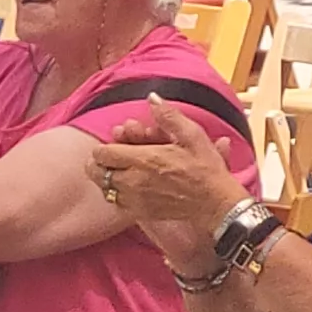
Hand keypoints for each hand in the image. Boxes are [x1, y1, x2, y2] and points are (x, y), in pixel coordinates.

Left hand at [90, 96, 251, 261]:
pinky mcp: (141, 213)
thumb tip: (152, 98)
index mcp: (143, 159)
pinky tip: (130, 188)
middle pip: (96, 172)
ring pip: (104, 189)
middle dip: (100, 162)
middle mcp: (133, 181)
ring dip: (107, 178)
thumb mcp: (192, 135)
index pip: (102, 153)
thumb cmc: (205, 169)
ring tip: (119, 171)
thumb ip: (168, 116)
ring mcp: (135, 199)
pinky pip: (117, 203)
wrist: (215, 203)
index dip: (104, 146)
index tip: (116, 142)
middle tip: (110, 157)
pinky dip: (118, 194)